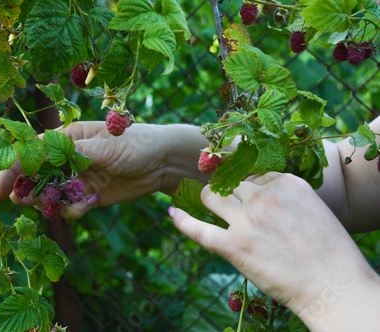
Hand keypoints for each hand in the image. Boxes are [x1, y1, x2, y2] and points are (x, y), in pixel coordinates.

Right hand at [0, 121, 208, 218]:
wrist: (162, 163)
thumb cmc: (136, 143)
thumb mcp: (105, 146)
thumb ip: (74, 154)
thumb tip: (41, 157)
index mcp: (66, 138)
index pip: (30, 152)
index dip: (12, 169)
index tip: (1, 189)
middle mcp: (66, 158)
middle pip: (33, 176)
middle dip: (26, 190)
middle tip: (26, 200)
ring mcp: (76, 178)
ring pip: (48, 195)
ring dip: (48, 203)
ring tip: (57, 204)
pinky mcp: (87, 196)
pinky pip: (69, 208)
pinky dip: (72, 211)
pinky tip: (87, 206)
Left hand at [170, 172, 379, 329]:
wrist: (333, 286)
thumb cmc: (330, 253)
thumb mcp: (314, 210)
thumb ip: (286, 199)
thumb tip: (262, 197)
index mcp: (286, 183)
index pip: (253, 174)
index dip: (247, 185)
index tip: (244, 192)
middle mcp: (264, 196)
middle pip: (230, 182)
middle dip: (227, 190)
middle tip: (226, 201)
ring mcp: (247, 220)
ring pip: (211, 196)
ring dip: (208, 200)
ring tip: (209, 207)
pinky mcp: (234, 246)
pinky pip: (198, 229)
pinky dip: (182, 220)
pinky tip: (172, 213)